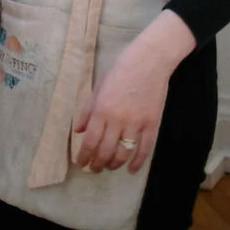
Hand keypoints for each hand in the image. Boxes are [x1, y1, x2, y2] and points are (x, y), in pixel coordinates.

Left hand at [73, 10, 196, 174]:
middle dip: (97, 164)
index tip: (80, 164)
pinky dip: (137, 163)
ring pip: (123, 154)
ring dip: (114, 165)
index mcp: (101, 109)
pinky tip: (131, 170)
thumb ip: (87, 109)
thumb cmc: (121, 69)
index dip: (84, 156)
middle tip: (94, 169)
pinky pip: (144, 150)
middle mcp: (117, 120)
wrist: (149, 60)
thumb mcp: (99, 86)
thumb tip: (78, 130)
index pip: (90, 141)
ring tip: (109, 167)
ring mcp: (136, 124)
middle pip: (105, 151)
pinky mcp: (151, 125)